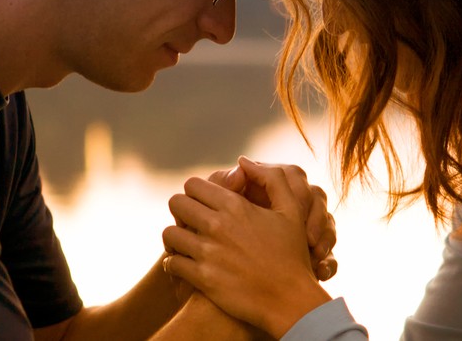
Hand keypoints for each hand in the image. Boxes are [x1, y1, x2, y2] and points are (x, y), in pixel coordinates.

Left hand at [164, 157, 331, 337]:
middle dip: (181, 211)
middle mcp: (218, 226)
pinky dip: (173, 264)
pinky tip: (183, 265)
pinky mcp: (202, 278)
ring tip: (184, 244)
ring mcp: (208, 253)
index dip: (195, 193)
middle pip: (176, 203)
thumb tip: (243, 161)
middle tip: (191, 222)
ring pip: (169, 234)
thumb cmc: (292, 254)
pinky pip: (171, 263)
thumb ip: (271, 178)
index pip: (193, 185)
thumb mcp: (291, 211)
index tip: (202, 204)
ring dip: (174, 238)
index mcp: (235, 205)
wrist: (290, 300)